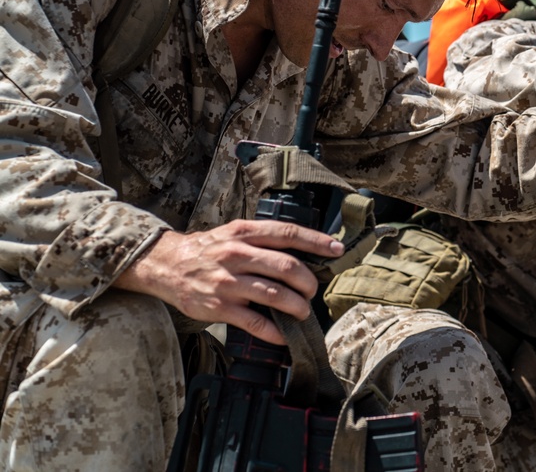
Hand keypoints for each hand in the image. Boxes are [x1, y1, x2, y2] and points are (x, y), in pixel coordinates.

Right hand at [116, 219, 343, 344]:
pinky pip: (255, 322)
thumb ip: (263, 240)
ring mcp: (229, 282)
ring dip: (297, 306)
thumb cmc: (208, 249)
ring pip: (275, 294)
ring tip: (303, 312)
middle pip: (286, 266)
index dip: (316, 241)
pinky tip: (284, 335)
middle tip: (313, 290)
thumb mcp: (234, 232)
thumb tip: (302, 251)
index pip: (287, 234)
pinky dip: (275, 331)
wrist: (166, 265)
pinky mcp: (220, 307)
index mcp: (245, 233)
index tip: (337, 249)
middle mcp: (237, 255)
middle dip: (308, 281)